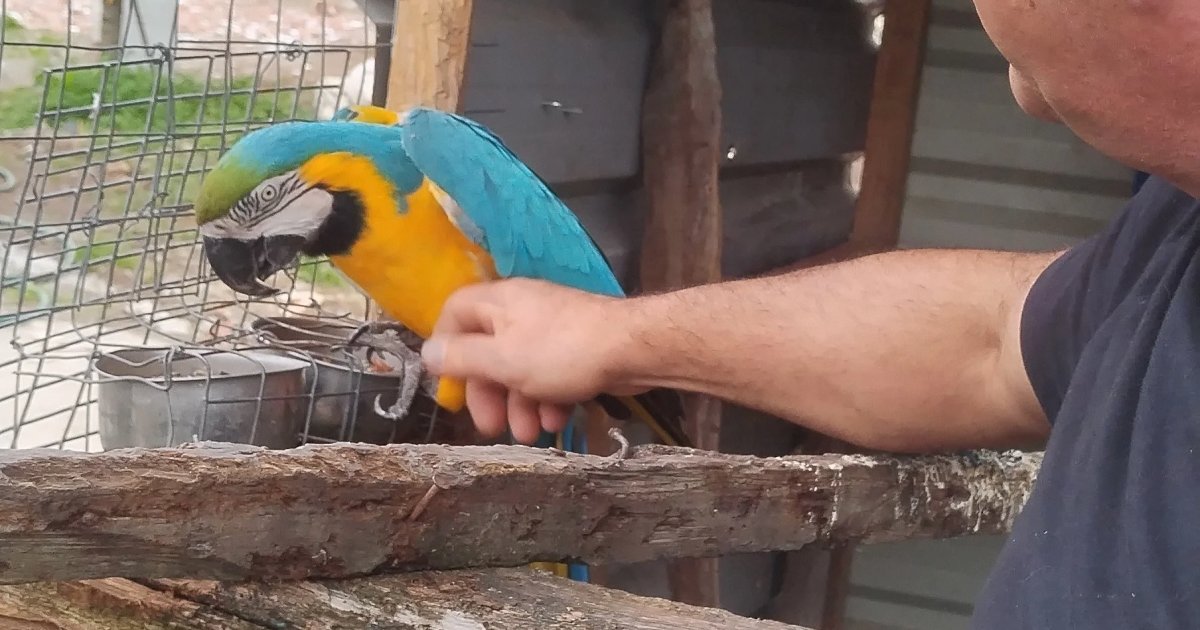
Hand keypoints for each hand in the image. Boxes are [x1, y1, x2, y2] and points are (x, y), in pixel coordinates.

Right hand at [420, 278, 636, 443]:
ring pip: (521, 368)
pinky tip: (558, 420)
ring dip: (520, 404)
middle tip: (491, 427)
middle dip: (488, 392)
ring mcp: (551, 329)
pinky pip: (551, 373)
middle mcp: (522, 310)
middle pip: (488, 350)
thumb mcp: (501, 359)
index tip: (448, 382)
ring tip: (530, 435)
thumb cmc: (560, 351)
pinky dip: (549, 398)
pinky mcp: (577, 349)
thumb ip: (462, 357)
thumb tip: (425, 351)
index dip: (446, 346)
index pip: (455, 312)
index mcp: (497, 303)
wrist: (632, 348)